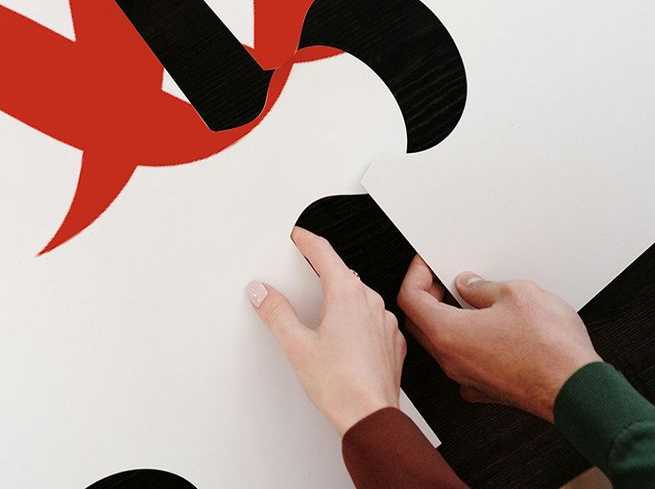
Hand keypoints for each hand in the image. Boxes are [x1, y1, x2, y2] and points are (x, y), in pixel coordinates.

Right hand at [249, 227, 405, 433]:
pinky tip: (344, 338)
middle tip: (304, 272)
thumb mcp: (296, 346)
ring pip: (360, 296)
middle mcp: (370, 302)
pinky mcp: (392, 342)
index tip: (298, 235)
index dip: (307, 240)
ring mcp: (384, 322)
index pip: (324, 252)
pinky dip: (357, 320)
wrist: (370, 418)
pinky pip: (373, 319)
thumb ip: (277, 313)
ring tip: (322, 313)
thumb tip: (262, 293)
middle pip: (343, 273)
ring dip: (341, 297)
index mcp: (347, 295)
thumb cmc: (341, 386)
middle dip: (322, 271)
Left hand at [397, 257, 598, 420]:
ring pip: (442, 345)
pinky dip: (467, 343)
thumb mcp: (516, 293)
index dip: (416, 274)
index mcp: (449, 334)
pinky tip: (488, 329)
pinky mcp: (488, 390)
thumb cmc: (551, 348)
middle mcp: (453, 361)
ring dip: (447, 320)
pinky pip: (464, 363)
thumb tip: (469, 286)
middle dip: (427, 296)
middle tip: (445, 279)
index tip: (428, 264)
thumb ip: (483, 287)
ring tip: (470, 300)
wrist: (577, 390)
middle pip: (420, 324)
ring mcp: (469, 379)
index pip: (410, 299)